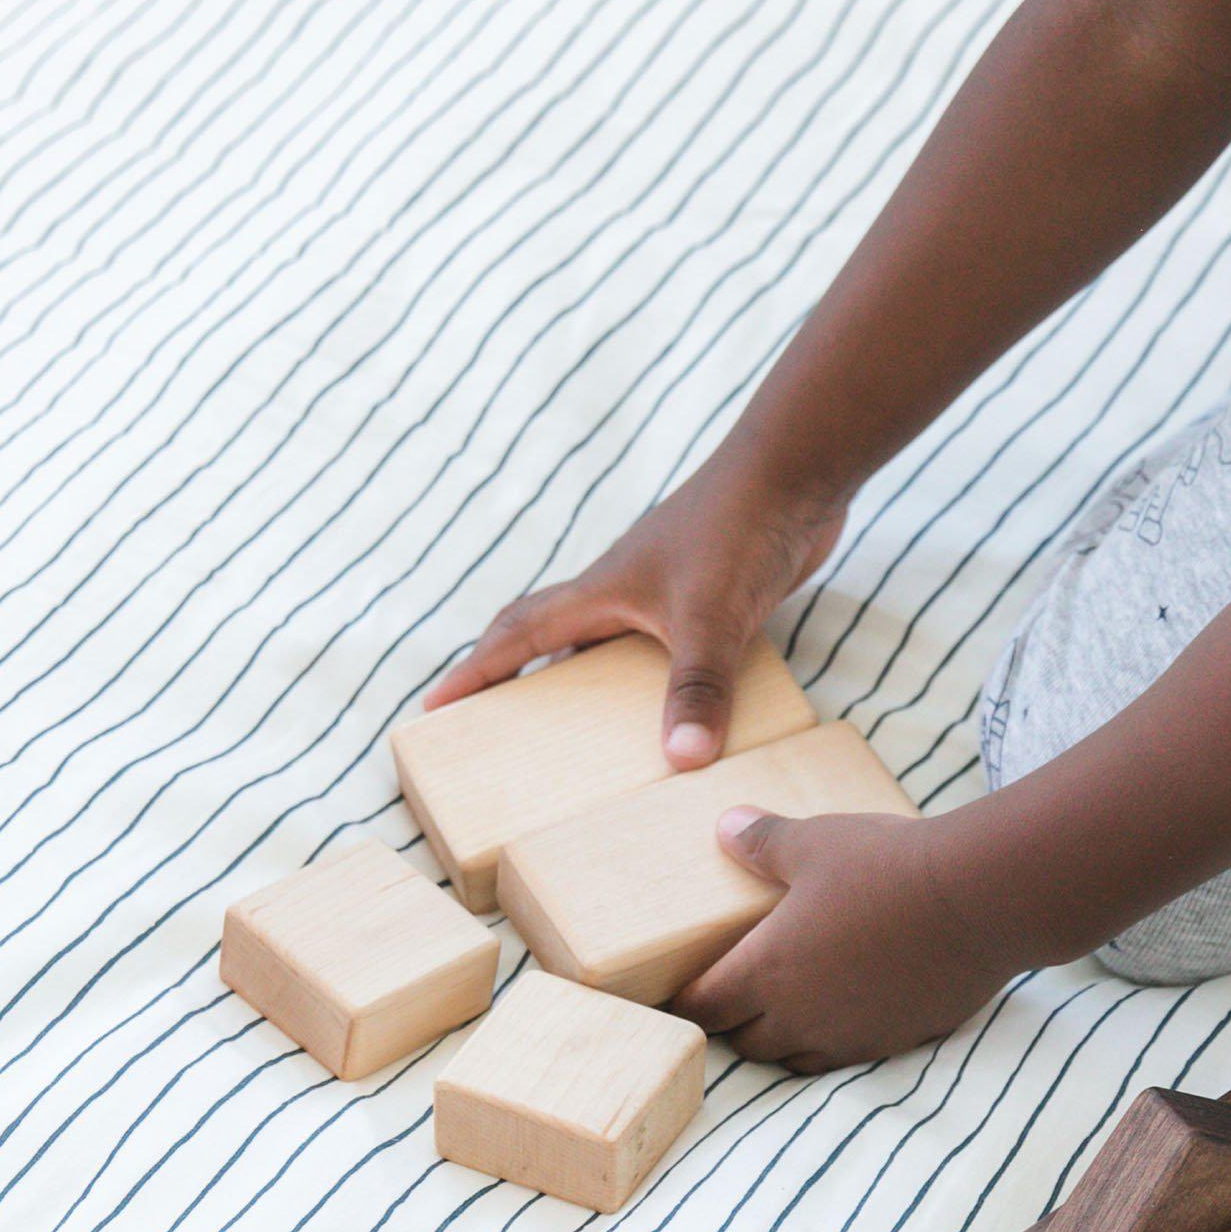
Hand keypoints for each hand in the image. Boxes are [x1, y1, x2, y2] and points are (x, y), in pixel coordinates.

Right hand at [421, 460, 847, 767]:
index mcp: (601, 591)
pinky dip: (653, 681)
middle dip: (515, 678)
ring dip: (588, 684)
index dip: (475, 671)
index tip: (432, 706)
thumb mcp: (711, 616)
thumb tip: (683, 760)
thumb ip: (697, 687)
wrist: (798, 470)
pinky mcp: (708, 595)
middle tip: (495, 729)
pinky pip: (661, 648)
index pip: (518, 633)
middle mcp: (623, 591)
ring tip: (579, 741)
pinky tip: (674, 714)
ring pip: (607, 645)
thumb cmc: (740, 527)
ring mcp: (664, 590)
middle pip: (550, 637)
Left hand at [668, 805, 1014, 1071]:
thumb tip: (725, 826)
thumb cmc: (888, 867)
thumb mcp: (815, 841)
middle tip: (733, 993)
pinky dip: (832, 1041)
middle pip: (744, 1043)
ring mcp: (850, 1036)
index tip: (679, 993)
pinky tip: (845, 1010)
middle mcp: (801, 1017)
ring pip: (794, 1059)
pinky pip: (846, 1057)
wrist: (980, 900)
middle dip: (732, 1023)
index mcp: (767, 971)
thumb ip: (763, 841)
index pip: (703, 1008)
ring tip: (785, 1006)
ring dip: (781, 1039)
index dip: (685, 1003)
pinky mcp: (894, 1041)